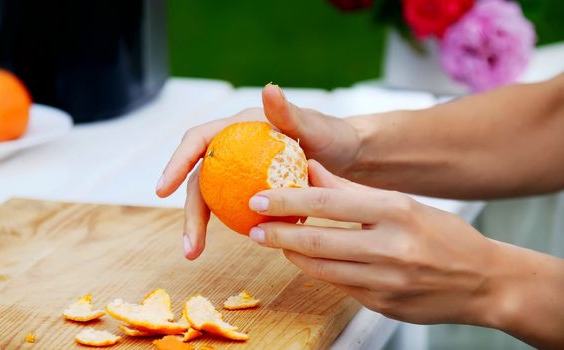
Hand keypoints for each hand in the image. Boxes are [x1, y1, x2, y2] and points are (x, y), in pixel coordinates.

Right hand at [157, 84, 360, 258]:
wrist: (346, 157)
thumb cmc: (331, 136)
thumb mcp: (314, 126)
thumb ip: (289, 113)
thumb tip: (269, 89)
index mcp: (239, 127)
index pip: (198, 141)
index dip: (177, 163)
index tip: (163, 189)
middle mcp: (234, 147)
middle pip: (201, 178)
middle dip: (189, 211)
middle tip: (189, 245)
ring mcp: (240, 169)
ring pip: (212, 196)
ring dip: (200, 224)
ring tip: (194, 252)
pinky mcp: (250, 188)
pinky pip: (232, 206)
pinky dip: (227, 224)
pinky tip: (227, 246)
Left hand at [248, 159, 499, 324]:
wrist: (485, 282)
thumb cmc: (443, 235)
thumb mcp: (403, 203)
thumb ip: (353, 190)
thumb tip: (310, 171)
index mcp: (397, 211)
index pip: (329, 203)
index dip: (288, 201)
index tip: (259, 198)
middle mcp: (391, 247)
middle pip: (318, 241)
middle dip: (278, 234)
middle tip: (254, 227)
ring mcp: (386, 280)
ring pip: (322, 269)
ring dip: (292, 255)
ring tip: (275, 242)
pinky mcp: (383, 304)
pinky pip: (338, 286)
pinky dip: (317, 271)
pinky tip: (306, 261)